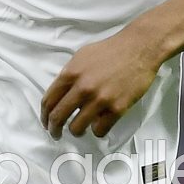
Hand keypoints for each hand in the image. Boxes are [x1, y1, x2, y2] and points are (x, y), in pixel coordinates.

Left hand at [40, 26, 162, 138]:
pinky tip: (99, 125)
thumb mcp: (81, 57)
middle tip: (56, 134)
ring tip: (80, 130)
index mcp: (70, 74)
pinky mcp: (117, 108)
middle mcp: (82, 88)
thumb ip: (69, 75)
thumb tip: (60, 94)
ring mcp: (100, 99)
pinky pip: (100, 130)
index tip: (46, 123)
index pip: (48, 101)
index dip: (44, 116)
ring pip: (77, 128)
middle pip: (58, 117)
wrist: (139, 48)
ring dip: (76, 132)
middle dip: (54, 129)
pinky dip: (98, 130)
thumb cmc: (110, 50)